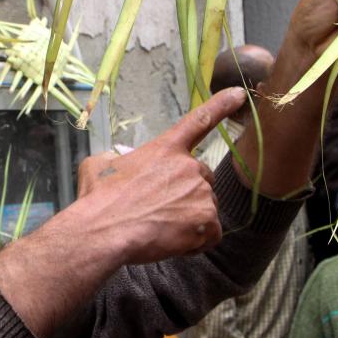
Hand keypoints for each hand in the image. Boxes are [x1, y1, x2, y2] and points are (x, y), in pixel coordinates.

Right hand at [77, 87, 245, 263]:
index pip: (199, 120)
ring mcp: (201, 193)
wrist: (104, 231)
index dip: (221, 105)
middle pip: (201, 178)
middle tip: (160, 209)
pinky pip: (211, 234)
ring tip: (159, 228)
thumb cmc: (98, 198)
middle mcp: (189, 166)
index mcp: (166, 148)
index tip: (239, 94)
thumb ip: (115, 158)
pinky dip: (196, 242)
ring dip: (189, 219)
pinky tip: (172, 242)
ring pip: (205, 207)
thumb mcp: (98, 165)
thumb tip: (115, 161)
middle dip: (187, 193)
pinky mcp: (207, 221)